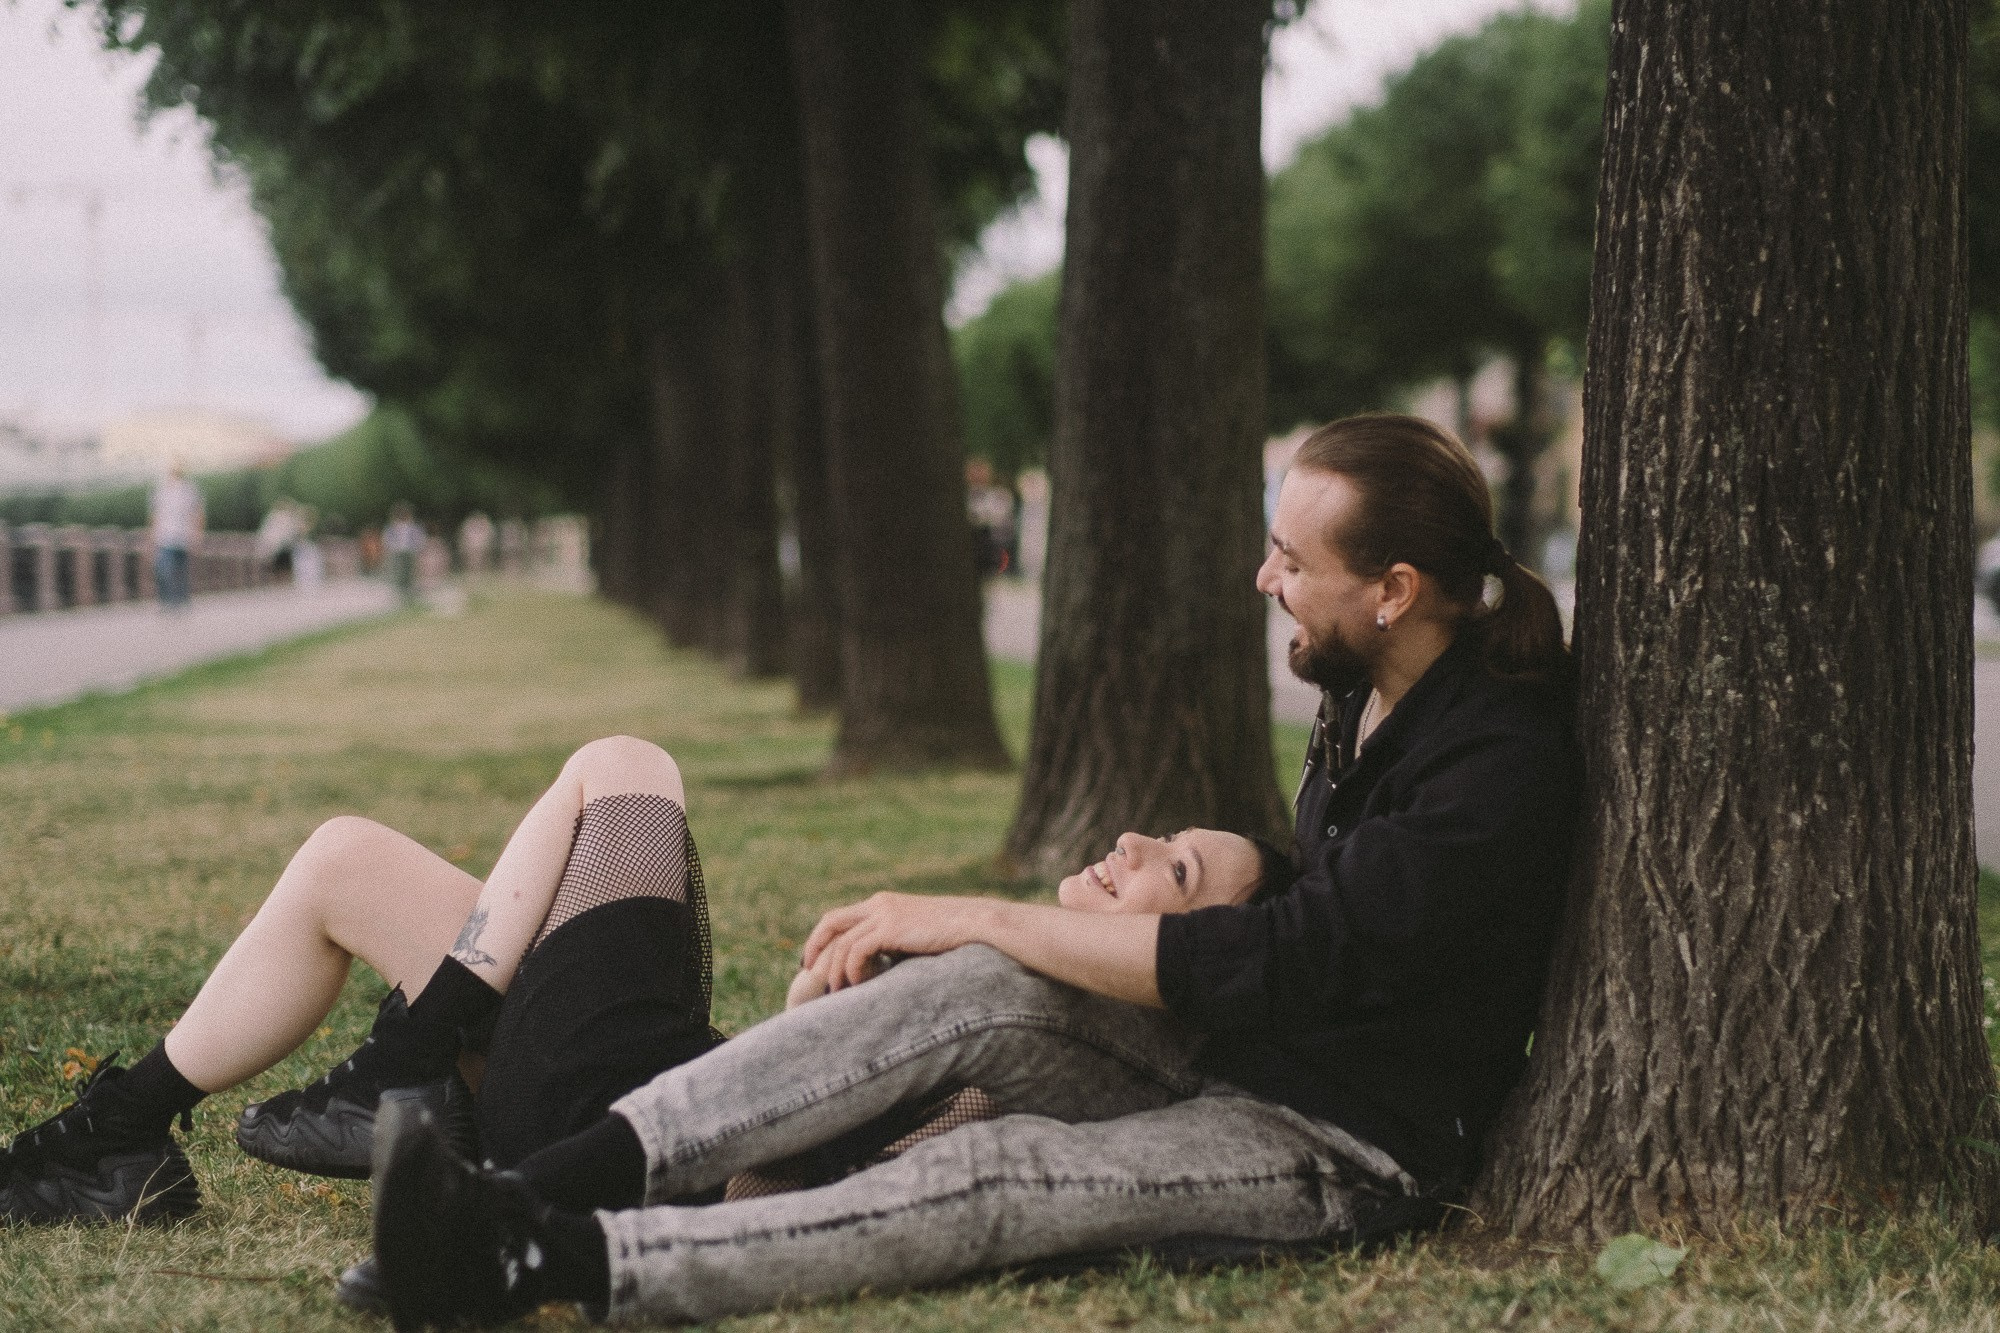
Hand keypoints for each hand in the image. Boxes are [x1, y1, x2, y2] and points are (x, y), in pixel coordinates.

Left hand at [802, 893, 990, 991]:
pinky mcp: (890, 927)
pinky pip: (856, 950)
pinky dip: (852, 970)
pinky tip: (860, 984)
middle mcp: (879, 904)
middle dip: (815, 949)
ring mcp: (884, 913)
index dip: (822, 939)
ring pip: (842, 942)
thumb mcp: (915, 938)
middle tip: (808, 975)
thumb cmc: (952, 936)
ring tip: (839, 991)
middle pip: (831, 922)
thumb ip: (893, 945)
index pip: (839, 918)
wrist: (976, 925)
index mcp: (883, 904)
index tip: (814, 963)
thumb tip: (877, 967)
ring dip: (836, 969)